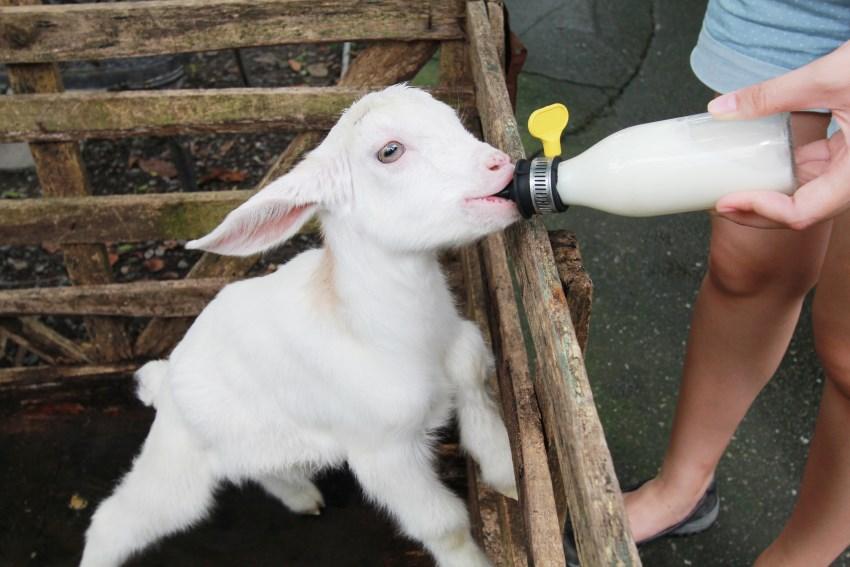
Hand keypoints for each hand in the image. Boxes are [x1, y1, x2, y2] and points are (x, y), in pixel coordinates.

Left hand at [707, 41, 849, 229]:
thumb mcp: (828, 77)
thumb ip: (772, 95)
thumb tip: (721, 107)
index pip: (803, 211)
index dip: (761, 210)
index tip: (728, 200)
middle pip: (803, 209)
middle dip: (759, 208)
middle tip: (721, 200)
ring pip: (812, 193)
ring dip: (773, 192)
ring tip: (736, 184)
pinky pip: (821, 172)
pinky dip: (792, 171)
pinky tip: (766, 161)